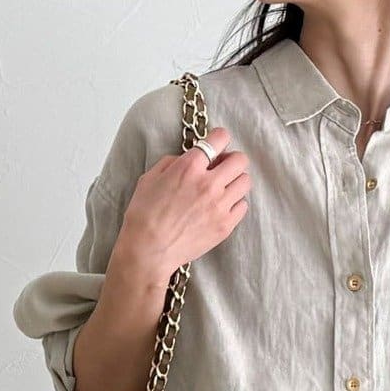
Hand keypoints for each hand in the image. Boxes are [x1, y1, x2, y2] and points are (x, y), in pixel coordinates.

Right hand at [113, 127, 251, 287]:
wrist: (148, 251)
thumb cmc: (144, 215)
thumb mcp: (151, 177)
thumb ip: (174, 162)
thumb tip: (189, 159)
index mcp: (189, 167)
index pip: (220, 138)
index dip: (219, 138)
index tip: (217, 145)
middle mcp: (208, 184)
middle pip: (240, 160)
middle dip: (231, 160)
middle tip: (221, 168)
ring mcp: (219, 206)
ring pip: (245, 182)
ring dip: (235, 181)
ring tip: (223, 189)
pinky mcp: (224, 226)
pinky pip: (243, 206)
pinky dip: (235, 204)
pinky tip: (221, 207)